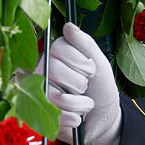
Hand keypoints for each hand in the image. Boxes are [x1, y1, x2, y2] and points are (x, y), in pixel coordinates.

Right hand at [38, 22, 121, 144]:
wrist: (104, 118)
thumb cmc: (100, 88)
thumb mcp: (100, 63)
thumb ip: (85, 44)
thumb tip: (68, 25)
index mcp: (56, 56)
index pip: (58, 48)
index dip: (79, 61)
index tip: (91, 70)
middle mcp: (43, 72)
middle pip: (54, 70)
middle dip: (79, 82)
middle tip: (86, 86)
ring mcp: (40, 95)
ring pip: (54, 95)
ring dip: (80, 103)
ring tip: (85, 104)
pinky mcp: (41, 117)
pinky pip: (54, 115)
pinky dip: (73, 118)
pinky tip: (78, 118)